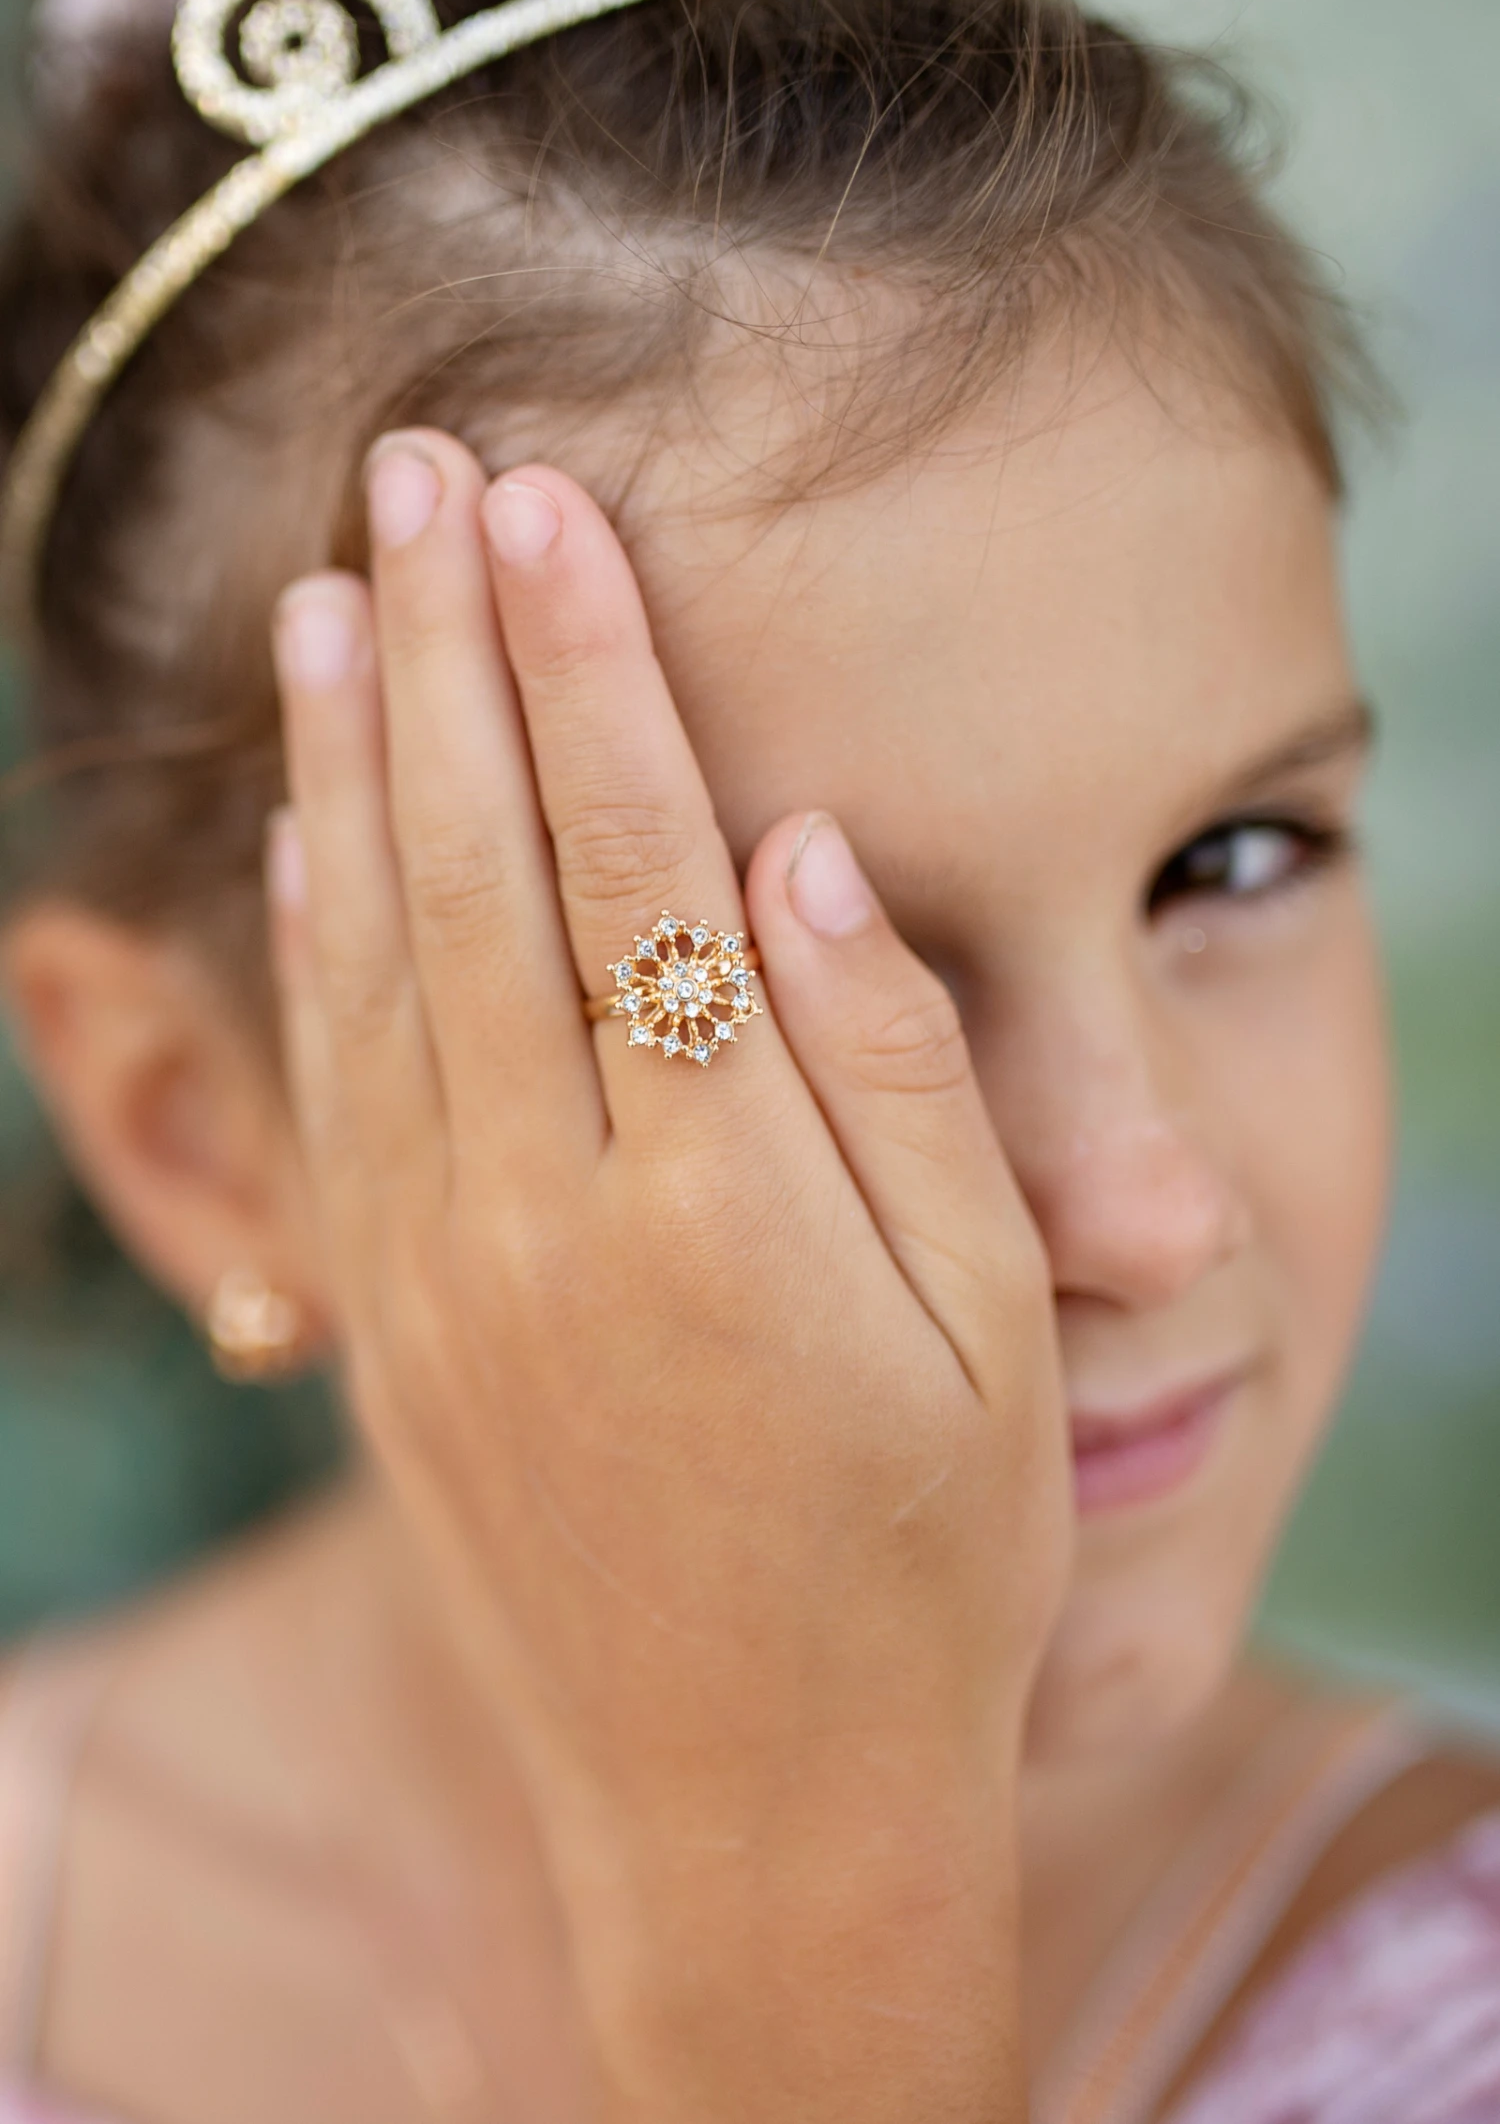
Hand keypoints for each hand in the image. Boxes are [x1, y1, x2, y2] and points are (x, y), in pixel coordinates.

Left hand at [267, 431, 1070, 2118]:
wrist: (752, 1805)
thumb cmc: (921, 1566)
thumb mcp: (989, 1334)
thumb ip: (900, 1080)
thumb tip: (811, 853)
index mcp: (719, 1200)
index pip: (631, 862)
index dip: (584, 667)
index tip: (544, 505)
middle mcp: (549, 1215)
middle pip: (472, 866)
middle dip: (441, 650)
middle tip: (414, 474)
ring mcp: (444, 1274)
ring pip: (372, 954)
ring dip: (348, 762)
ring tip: (332, 598)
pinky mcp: (394, 1327)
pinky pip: (334, 1084)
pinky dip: (312, 933)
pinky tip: (306, 829)